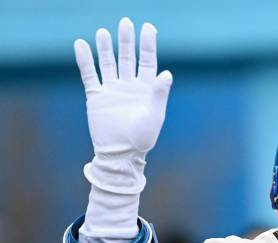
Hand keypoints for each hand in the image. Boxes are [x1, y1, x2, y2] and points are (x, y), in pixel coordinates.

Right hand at [74, 17, 172, 193]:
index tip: (148, 27)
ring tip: (104, 31)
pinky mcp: (96, 97)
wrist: (121, 154)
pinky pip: (89, 74)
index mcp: (146, 89)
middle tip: (126, 22)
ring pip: (108, 63)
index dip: (148, 44)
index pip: (147, 61)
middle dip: (127, 41)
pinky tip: (81, 44)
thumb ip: (159, 94)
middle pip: (127, 57)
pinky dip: (85, 60)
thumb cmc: (142, 139)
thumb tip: (167, 73)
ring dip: (106, 47)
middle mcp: (129, 86)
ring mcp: (112, 90)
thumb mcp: (154, 116)